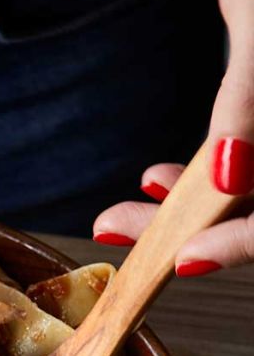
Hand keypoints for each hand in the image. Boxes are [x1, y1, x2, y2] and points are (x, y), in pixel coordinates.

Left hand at [94, 0, 253, 275]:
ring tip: (115, 216)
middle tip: (116, 231)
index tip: (188, 255)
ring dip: (183, 209)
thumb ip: (251, 100)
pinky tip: (155, 183)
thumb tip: (228, 175)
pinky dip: (197, 178)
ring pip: (247, 189)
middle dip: (193, 228)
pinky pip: (241, 162)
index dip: (248, 241)